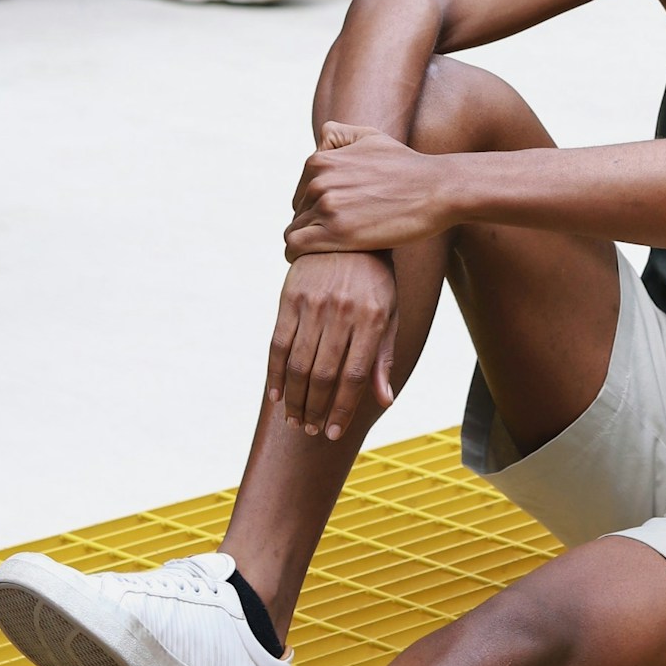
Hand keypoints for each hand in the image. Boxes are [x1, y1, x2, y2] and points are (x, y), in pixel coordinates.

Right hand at [267, 247, 397, 444]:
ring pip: (299, 365)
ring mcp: (314, 304)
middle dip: (316, 410)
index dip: (342, 410)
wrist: (348, 233)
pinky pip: (278, 344)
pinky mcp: (290, 297)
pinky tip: (276, 395)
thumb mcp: (389, 314)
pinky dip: (275, 373)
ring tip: (295, 419)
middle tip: (311, 430)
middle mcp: (342, 313)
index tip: (333, 433)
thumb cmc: (375, 280)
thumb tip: (385, 401)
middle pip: (324, 376)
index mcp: (373, 319)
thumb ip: (383, 358)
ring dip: (295, 399)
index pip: (355, 377)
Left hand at [286, 124, 454, 255]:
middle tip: (339, 239)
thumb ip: (340, 135)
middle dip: (314, 225)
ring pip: (294, 230)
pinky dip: (297, 255)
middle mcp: (318, 181)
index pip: (300, 192)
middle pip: (298, 212)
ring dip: (309, 243)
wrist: (437, 189)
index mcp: (320, 160)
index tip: (334, 221)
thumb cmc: (408, 167)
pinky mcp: (337, 233)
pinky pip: (295, 246)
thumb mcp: (372, 138)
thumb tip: (321, 137)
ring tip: (332, 252)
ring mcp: (327, 206)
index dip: (315, 208)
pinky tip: (312, 262)